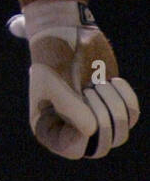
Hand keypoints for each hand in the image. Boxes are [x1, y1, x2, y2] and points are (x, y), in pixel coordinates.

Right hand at [8, 0, 138, 158]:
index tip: (83, 111)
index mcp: (48, 124)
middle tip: (89, 91)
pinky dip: (125, 97)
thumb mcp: (52, 81)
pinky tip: (112, 80)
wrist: (66, 31)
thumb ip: (69, 107)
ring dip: (114, 104)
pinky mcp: (113, 106)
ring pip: (120, 133)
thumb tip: (92, 130)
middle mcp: (72, 127)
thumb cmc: (51, 55)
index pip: (71, 149)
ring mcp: (94, 118)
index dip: (81, 136)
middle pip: (100, 146)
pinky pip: (132, 115)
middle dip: (101, 117)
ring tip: (99, 83)